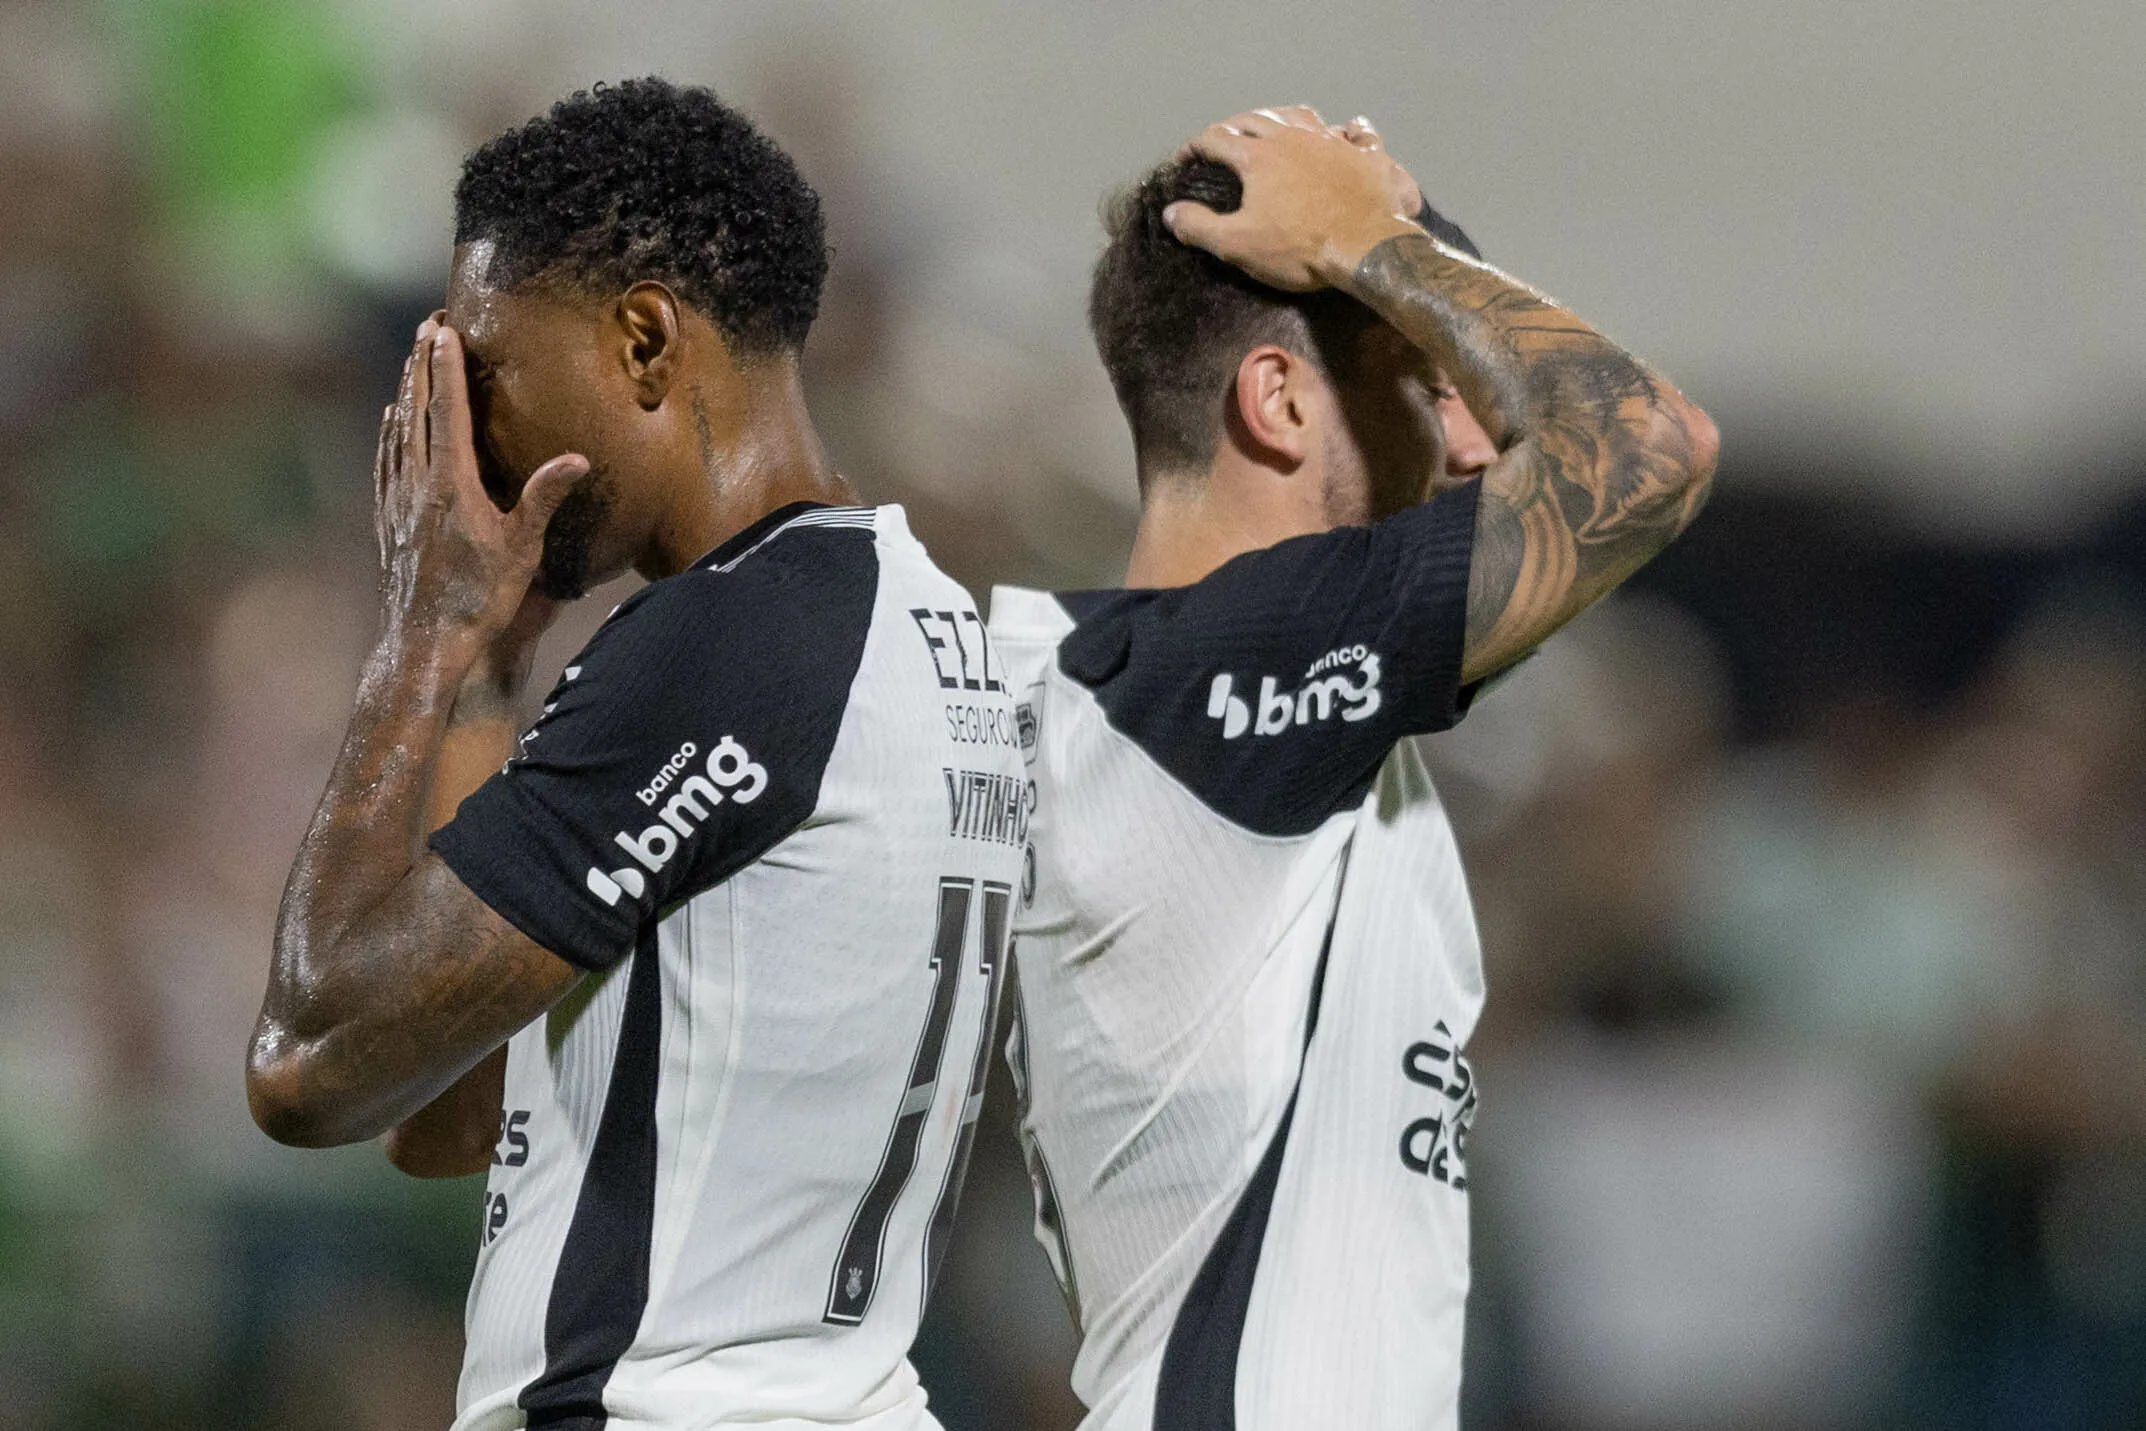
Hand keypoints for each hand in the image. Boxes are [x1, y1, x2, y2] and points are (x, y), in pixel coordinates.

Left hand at [374, 318, 587, 662]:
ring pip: (397, 433)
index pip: (447, 411)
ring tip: (413, 362)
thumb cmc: (479, 598)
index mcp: (450, 484)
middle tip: (427, 326)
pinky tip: (390, 424)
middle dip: (422, 366)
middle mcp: (417, 485)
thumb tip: (577, 459)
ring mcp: (398, 502)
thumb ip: (543, 497)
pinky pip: (386, 462)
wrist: (425, 641)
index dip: (446, 367)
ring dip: (406, 393)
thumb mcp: (522, 549)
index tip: (443, 329)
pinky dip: (390, 433)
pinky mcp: (389, 521)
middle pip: (416, 411)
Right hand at [1163, 106, 1423, 291]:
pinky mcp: (1365, 155)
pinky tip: (1349, 127)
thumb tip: (1171, 213)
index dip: (1194, 147)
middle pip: (1254, 119)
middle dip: (1232, 126)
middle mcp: (1292, 138)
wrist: (1367, 248)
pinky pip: (1358, 131)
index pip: (1215, 139)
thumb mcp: (1238, 245)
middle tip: (1222, 139)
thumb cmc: (1299, 248)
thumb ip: (1199, 227)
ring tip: (1274, 125)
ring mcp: (1331, 142)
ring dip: (1281, 116)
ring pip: (1300, 114)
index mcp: (1258, 156)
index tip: (1184, 159)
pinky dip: (1349, 128)